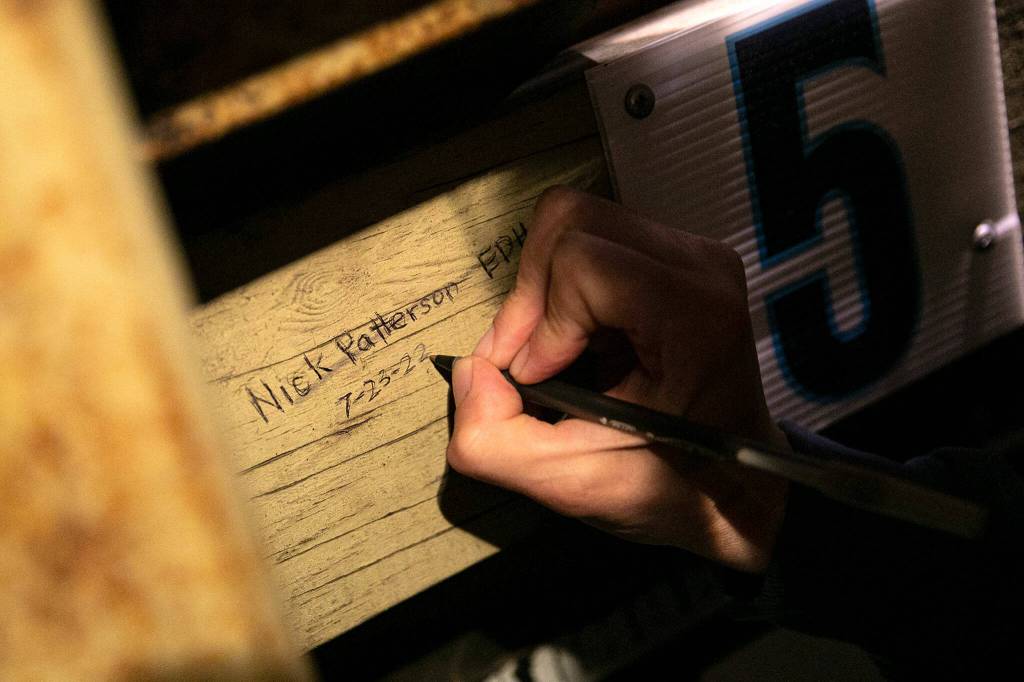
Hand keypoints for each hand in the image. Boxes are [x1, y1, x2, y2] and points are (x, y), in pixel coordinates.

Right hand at [447, 187, 788, 571]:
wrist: (733, 482)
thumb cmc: (669, 484)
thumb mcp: (570, 485)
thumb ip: (494, 442)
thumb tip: (471, 370)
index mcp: (694, 315)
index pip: (581, 261)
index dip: (540, 320)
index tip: (540, 379)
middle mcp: (701, 266)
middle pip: (572, 220)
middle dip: (530, 292)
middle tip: (528, 359)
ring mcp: (693, 253)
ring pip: (577, 221)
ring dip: (544, 288)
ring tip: (553, 350)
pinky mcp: (678, 254)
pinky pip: (593, 237)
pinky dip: (564, 286)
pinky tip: (578, 338)